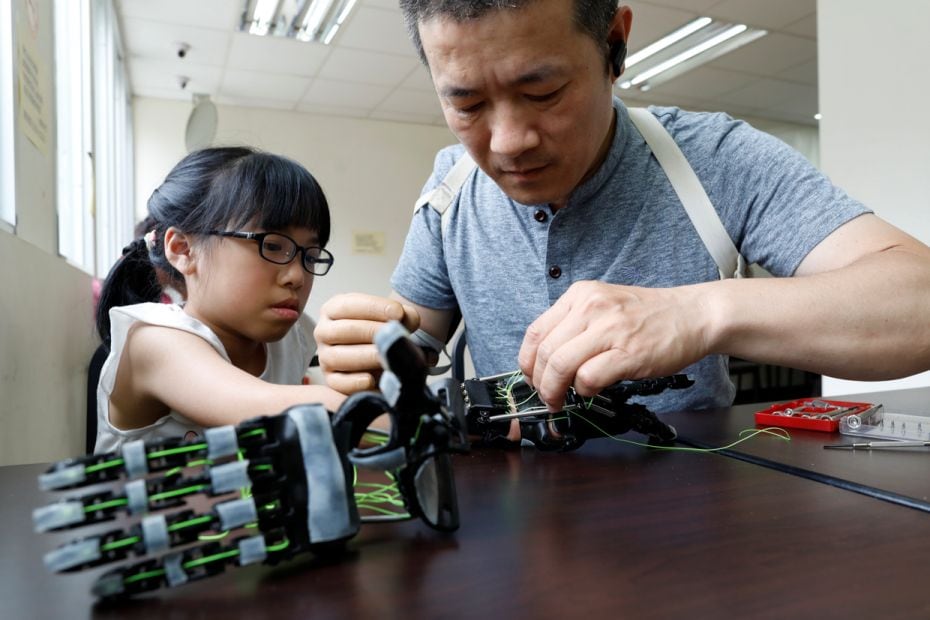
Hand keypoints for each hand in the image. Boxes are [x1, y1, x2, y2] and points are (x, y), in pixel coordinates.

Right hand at [314, 293, 419, 394]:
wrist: (377, 356)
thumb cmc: (379, 332)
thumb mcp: (389, 317)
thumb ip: (402, 314)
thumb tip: (406, 318)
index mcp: (334, 309)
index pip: (349, 305)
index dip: (374, 308)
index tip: (398, 313)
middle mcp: (324, 331)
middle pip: (344, 330)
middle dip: (373, 332)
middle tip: (394, 335)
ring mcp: (325, 357)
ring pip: (338, 357)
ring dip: (366, 356)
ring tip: (387, 356)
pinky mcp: (331, 380)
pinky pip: (338, 382)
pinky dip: (355, 382)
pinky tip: (371, 379)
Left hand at [517, 281, 709, 409]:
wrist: (693, 315)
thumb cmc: (650, 315)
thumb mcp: (604, 305)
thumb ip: (575, 325)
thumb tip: (546, 360)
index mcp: (580, 295)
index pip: (535, 332)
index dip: (527, 362)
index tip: (532, 378)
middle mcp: (591, 307)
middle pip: (544, 352)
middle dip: (539, 383)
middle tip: (546, 397)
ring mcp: (610, 329)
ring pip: (560, 365)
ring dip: (554, 391)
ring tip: (561, 400)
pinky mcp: (628, 353)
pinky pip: (588, 378)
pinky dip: (583, 391)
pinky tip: (592, 390)